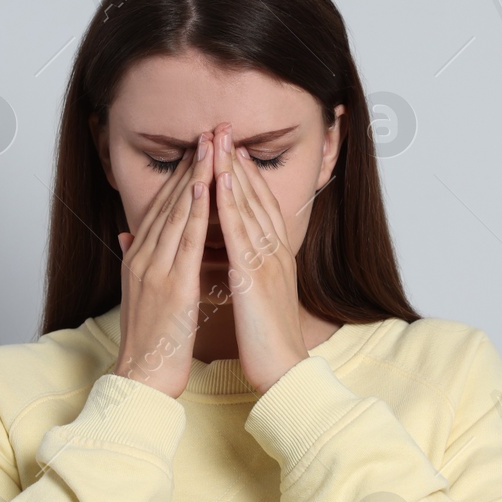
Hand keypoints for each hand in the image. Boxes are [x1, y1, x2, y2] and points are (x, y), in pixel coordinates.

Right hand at [112, 131, 215, 398]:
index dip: (179, 176)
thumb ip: (136, 262)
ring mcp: (156, 269)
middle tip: (209, 132)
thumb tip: (128, 237)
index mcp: (138, 260)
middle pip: (168, 201)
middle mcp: (143, 258)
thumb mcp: (138, 295)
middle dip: (190, 165)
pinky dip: (197, 210)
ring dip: (196, 176)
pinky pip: (186, 240)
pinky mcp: (172, 284)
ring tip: (212, 145)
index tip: (196, 149)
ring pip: (178, 212)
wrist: (142, 378)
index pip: (160, 208)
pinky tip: (208, 187)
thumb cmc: (148, 342)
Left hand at [210, 123, 308, 393]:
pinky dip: (229, 204)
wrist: (284, 371)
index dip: (244, 175)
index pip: (258, 206)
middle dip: (237, 162)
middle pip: (255, 196)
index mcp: (273, 257)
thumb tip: (236, 258)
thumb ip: (247, 272)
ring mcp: (266, 262)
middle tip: (222, 130)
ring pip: (247, 207)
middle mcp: (273, 252)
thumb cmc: (268, 341)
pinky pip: (239, 233)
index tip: (229, 149)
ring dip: (231, 172)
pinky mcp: (255, 276)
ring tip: (217, 142)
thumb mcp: (257, 298)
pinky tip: (217, 183)